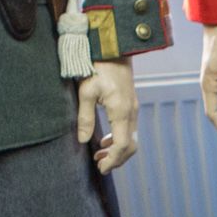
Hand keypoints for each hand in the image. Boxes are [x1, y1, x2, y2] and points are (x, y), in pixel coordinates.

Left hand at [79, 58, 138, 173]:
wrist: (112, 47)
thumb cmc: (97, 67)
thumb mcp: (86, 91)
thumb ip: (85, 118)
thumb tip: (83, 140)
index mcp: (121, 111)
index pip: (122, 145)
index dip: (113, 160)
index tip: (101, 169)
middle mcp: (131, 112)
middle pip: (131, 146)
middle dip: (116, 160)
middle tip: (99, 166)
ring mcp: (133, 109)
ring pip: (131, 139)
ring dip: (117, 151)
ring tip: (99, 156)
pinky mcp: (130, 105)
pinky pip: (129, 130)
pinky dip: (119, 140)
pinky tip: (104, 141)